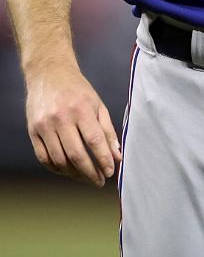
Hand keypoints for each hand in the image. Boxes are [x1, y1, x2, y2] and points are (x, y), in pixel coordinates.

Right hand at [24, 59, 119, 186]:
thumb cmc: (79, 92)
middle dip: (90, 172)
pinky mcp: (32, 131)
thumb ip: (108, 132)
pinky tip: (68, 171)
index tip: (111, 172)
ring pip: (58, 159)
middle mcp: (60, 118)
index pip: (95, 141)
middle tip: (100, 181)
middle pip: (76, 154)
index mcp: (81, 110)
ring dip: (74, 173)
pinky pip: (43, 157)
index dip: (104, 160)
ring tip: (86, 177)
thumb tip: (117, 157)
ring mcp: (43, 126)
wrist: (49, 75)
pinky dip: (57, 168)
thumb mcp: (98, 106)